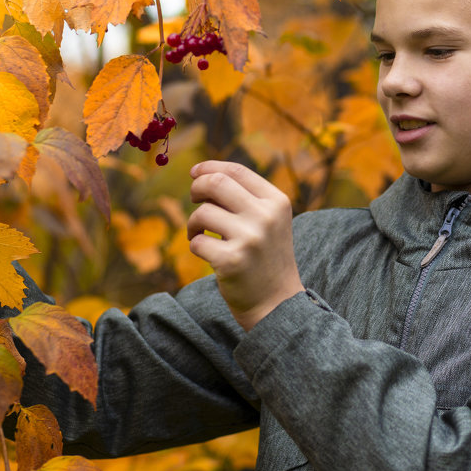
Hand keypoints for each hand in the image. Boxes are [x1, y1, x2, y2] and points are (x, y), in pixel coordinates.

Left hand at [188, 161, 304, 330]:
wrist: (276, 303)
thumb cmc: (265, 257)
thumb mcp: (269, 220)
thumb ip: (244, 197)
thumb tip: (202, 173)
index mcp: (277, 201)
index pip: (237, 171)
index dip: (210, 167)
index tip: (195, 172)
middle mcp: (266, 216)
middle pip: (216, 183)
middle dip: (196, 188)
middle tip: (193, 200)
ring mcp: (250, 238)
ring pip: (202, 213)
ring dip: (193, 223)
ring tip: (200, 234)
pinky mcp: (232, 260)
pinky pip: (197, 242)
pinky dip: (196, 246)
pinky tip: (208, 254)